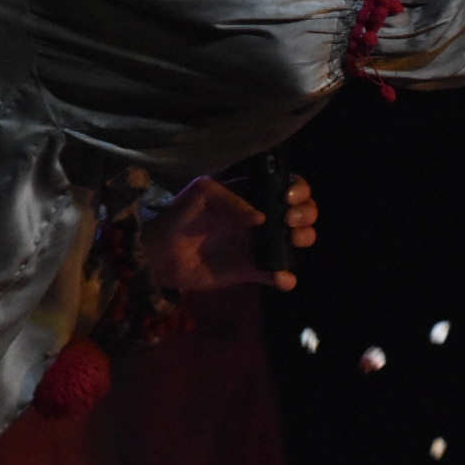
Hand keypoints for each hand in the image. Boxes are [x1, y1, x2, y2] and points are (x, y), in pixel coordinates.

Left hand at [140, 175, 317, 292]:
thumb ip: (230, 198)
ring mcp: (258, 245)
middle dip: (305, 214)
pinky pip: (278, 275)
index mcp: (252, 196)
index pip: (287, 187)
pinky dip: (285, 278)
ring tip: (290, 242)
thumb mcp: (200, 193)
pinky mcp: (252, 271)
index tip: (287, 200)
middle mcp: (262, 219)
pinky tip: (279, 277)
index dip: (297, 191)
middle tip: (288, 222)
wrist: (159, 254)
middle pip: (301, 212)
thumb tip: (260, 219)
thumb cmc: (178, 216)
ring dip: (304, 239)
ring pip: (297, 241)